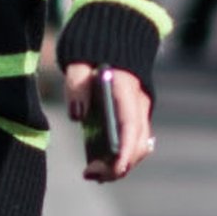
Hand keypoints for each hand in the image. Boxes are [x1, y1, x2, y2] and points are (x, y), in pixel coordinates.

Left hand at [64, 63, 154, 181]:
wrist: (109, 40)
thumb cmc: (90, 55)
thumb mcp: (77, 64)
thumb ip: (76, 87)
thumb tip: (77, 116)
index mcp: (126, 88)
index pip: (131, 124)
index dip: (126, 149)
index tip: (117, 168)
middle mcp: (139, 103)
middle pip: (139, 142)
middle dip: (119, 165)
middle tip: (90, 175)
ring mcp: (139, 111)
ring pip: (139, 147)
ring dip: (120, 165)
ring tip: (91, 175)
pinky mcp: (134, 117)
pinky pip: (134, 143)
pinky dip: (120, 158)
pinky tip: (100, 167)